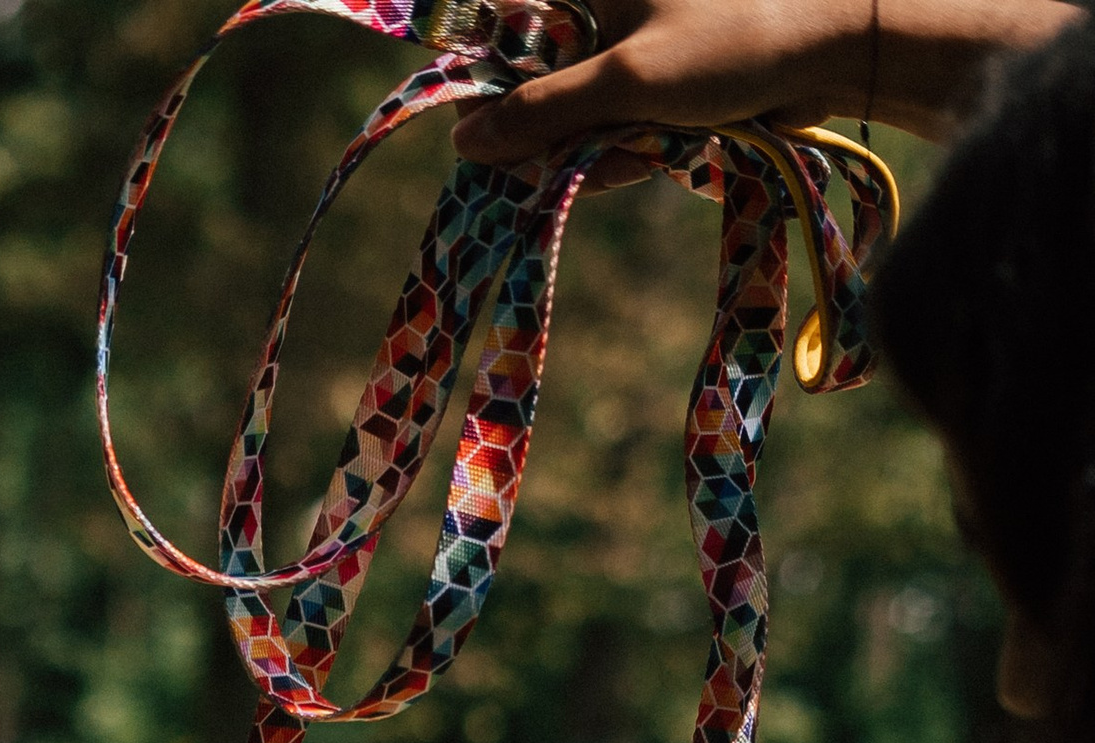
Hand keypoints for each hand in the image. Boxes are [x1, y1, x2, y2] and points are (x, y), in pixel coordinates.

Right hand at [450, 0, 1077, 165]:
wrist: (835, 53)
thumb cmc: (734, 44)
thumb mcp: (629, 82)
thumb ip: (544, 112)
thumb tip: (467, 143)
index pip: (511, 20)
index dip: (483, 72)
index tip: (471, 126)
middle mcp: (609, 2)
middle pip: (537, 72)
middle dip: (538, 125)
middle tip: (535, 168)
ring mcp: (637, 42)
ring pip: (575, 105)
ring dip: (581, 146)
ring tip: (623, 158)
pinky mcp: (663, 80)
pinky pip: (616, 121)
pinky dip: (619, 151)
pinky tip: (642, 161)